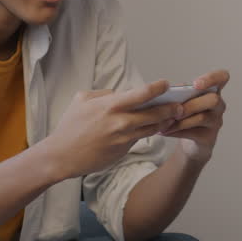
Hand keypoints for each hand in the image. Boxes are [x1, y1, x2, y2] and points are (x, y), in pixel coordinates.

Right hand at [42, 80, 180, 180]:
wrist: (61, 156)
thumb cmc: (70, 126)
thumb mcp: (82, 100)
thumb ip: (104, 95)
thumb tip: (120, 94)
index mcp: (110, 106)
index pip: (142, 94)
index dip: (158, 88)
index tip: (167, 84)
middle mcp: (120, 122)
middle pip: (154, 113)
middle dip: (170, 108)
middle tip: (180, 104)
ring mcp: (123, 138)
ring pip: (151, 128)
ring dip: (164, 122)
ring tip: (173, 116)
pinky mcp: (123, 150)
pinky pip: (140, 138)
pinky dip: (149, 132)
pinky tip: (156, 128)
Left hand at [162, 69, 228, 165]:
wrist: (191, 142)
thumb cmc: (186, 115)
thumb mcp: (183, 101)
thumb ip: (180, 93)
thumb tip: (170, 92)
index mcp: (212, 91)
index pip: (222, 77)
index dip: (212, 79)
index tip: (195, 84)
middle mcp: (218, 105)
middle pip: (213, 100)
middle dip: (191, 105)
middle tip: (175, 111)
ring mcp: (215, 122)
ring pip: (202, 118)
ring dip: (180, 120)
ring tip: (165, 123)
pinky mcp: (209, 137)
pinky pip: (193, 133)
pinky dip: (176, 131)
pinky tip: (165, 131)